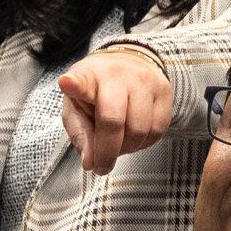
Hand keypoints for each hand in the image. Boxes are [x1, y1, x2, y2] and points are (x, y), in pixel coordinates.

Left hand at [57, 47, 171, 174]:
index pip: (81, 81)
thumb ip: (81, 135)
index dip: (74, 84)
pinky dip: (144, 143)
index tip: (66, 83)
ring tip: (118, 146)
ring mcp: (144, 81)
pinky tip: (133, 138)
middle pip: (113, 120)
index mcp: (88, 76)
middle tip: (101, 167)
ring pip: (139, 130)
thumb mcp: (77, 109)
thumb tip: (90, 163)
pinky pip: (158, 129)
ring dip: (127, 149)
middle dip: (106, 152)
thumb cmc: (96, 92)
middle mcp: (117, 74)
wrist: (128, 64)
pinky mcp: (164, 90)